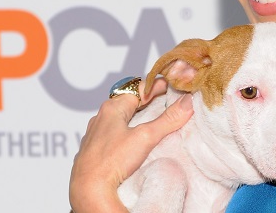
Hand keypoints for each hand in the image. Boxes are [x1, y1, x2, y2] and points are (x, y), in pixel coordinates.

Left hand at [69, 78, 193, 212]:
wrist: (88, 190)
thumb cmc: (111, 161)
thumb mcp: (146, 137)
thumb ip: (168, 119)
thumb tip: (187, 103)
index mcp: (111, 108)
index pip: (138, 88)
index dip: (156, 85)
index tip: (170, 84)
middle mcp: (101, 118)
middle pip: (129, 102)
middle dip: (147, 101)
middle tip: (166, 100)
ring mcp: (96, 135)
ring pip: (120, 118)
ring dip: (136, 117)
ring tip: (153, 119)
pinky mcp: (95, 150)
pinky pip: (114, 134)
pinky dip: (127, 132)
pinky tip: (133, 140)